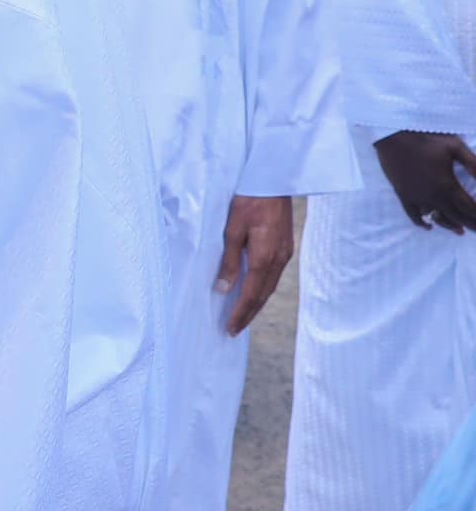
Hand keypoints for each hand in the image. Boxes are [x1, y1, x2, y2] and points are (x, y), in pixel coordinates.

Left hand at [215, 194, 293, 335]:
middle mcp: (278, 260)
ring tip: (242, 316)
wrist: (273, 181)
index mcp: (264, 257)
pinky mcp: (286, 247)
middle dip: (248, 314)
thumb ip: (229, 261)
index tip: (230, 329)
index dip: (240, 313)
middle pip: (262, 295)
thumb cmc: (248, 201)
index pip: (251, 294)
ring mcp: (284, 254)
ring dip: (256, 303)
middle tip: (234, 329)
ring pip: (269, 286)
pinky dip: (262, 288)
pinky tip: (254, 291)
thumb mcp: (232, 231)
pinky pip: (273, 275)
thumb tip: (223, 289)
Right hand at [374, 131, 475, 232]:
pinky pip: (413, 215)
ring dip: (450, 225)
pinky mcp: (403, 195)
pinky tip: (428, 226)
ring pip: (437, 218)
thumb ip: (473, 164)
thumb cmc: (425, 139)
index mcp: (448, 186)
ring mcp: (417, 198)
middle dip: (470, 224)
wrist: (393, 136)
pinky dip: (421, 223)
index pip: (469, 207)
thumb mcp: (455, 146)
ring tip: (460, 231)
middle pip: (456, 216)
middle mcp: (434, 197)